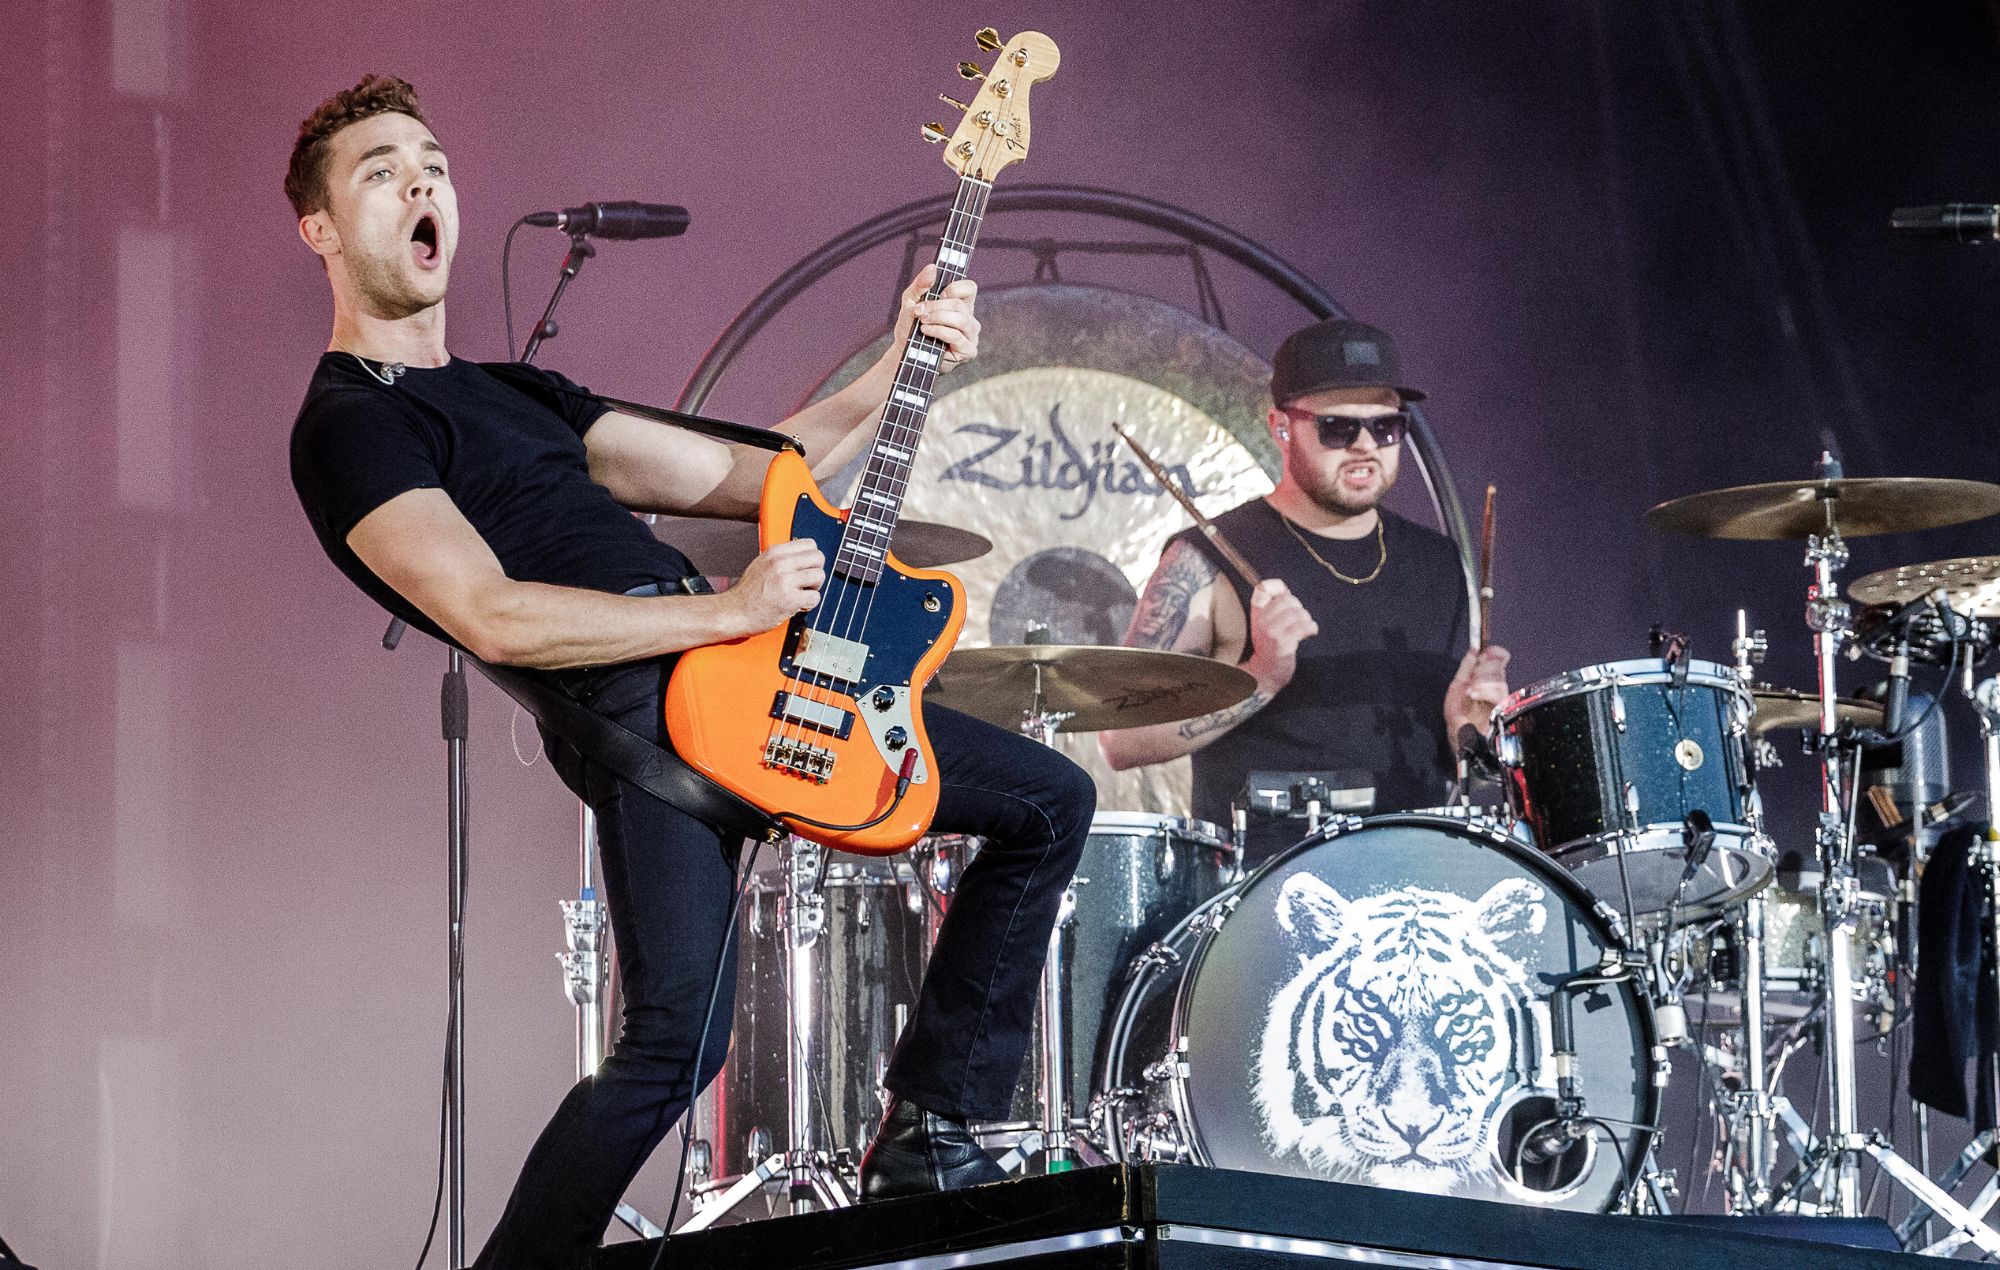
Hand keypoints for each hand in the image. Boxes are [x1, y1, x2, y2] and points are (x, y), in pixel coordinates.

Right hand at [727, 538, 824, 633]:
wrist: (734, 611)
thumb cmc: (747, 592)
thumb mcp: (761, 563)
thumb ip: (782, 558)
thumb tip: (803, 556)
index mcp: (775, 552)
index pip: (809, 544)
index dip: (811, 558)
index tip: (806, 567)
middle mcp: (780, 563)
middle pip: (818, 558)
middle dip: (816, 571)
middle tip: (806, 582)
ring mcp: (785, 581)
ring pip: (820, 576)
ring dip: (814, 588)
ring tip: (802, 593)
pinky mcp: (789, 599)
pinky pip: (815, 597)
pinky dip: (810, 603)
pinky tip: (798, 605)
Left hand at [894, 264, 978, 370]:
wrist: (905, 350)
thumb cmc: (911, 325)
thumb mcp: (911, 300)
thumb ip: (921, 284)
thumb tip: (932, 267)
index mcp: (962, 304)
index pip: (970, 288)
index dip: (955, 288)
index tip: (938, 294)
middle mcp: (970, 319)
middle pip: (960, 305)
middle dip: (937, 306)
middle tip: (920, 311)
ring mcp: (971, 335)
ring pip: (961, 320)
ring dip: (938, 318)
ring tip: (922, 322)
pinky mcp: (968, 351)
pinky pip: (957, 336)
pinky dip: (939, 331)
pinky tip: (926, 331)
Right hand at [1241, 578, 1318, 693]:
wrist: (1265, 673)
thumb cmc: (1270, 647)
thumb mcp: (1265, 624)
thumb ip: (1274, 607)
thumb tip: (1286, 591)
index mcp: (1257, 614)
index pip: (1262, 589)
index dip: (1277, 587)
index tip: (1285, 594)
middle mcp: (1261, 621)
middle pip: (1287, 600)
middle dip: (1299, 607)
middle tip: (1299, 618)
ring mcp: (1271, 632)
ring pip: (1297, 613)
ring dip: (1306, 619)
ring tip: (1305, 627)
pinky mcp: (1282, 642)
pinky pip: (1303, 626)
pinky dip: (1311, 628)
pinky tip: (1311, 632)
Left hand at [1445, 644, 1511, 737]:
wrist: (1458, 735)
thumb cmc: (1458, 715)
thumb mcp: (1457, 686)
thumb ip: (1466, 667)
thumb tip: (1473, 650)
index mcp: (1487, 678)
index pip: (1500, 659)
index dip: (1495, 653)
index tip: (1485, 652)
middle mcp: (1496, 686)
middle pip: (1498, 667)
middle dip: (1482, 669)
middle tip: (1471, 679)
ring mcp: (1500, 698)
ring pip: (1498, 680)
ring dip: (1480, 682)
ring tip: (1470, 691)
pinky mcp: (1503, 709)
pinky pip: (1497, 694)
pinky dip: (1483, 691)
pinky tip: (1473, 695)